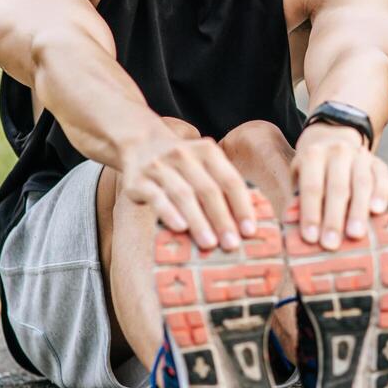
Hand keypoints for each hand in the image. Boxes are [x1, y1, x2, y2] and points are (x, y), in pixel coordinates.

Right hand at [120, 128, 257, 251]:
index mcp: (207, 152)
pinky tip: (180, 229)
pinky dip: (170, 213)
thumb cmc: (180, 165)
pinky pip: (156, 198)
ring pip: (183, 195)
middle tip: (232, 244)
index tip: (250, 231)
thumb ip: (221, 187)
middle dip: (222, 219)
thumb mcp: (202, 165)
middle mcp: (184, 155)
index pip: (230, 180)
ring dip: (198, 221)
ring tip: (210, 243)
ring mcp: (160, 167)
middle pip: (208, 190)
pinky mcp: (138, 181)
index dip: (242, 206)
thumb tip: (242, 226)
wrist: (138, 142)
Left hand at [292, 123, 387, 249]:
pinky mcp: (378, 162)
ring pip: (361, 183)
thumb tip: (291, 223)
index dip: (310, 213)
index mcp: (313, 155)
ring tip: (356, 235)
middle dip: (334, 218)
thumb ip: (297, 200)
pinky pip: (383, 177)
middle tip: (331, 244)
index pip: (312, 187)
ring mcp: (360, 155)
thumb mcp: (299, 179)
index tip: (310, 238)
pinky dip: (381, 194)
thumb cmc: (313, 172)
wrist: (334, 142)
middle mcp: (337, 151)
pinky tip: (378, 212)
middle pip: (337, 187)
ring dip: (358, 211)